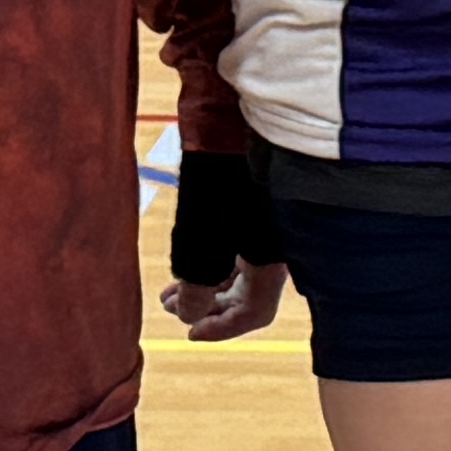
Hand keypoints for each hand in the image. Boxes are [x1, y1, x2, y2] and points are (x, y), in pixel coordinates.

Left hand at [162, 144, 290, 338]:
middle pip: (250, 294)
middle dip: (208, 307)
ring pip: (243, 270)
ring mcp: (269, 225)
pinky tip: (188, 256)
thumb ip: (196, 285)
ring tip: (172, 290)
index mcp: (273, 258)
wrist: (233, 117)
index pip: (256, 313)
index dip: (222, 329)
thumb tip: (189, 315)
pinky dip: (215, 259)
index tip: (190, 333)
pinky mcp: (258, 204)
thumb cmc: (220, 176)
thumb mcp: (202, 240)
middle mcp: (278, 246)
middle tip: (173, 308)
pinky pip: (241, 247)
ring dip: (207, 284)